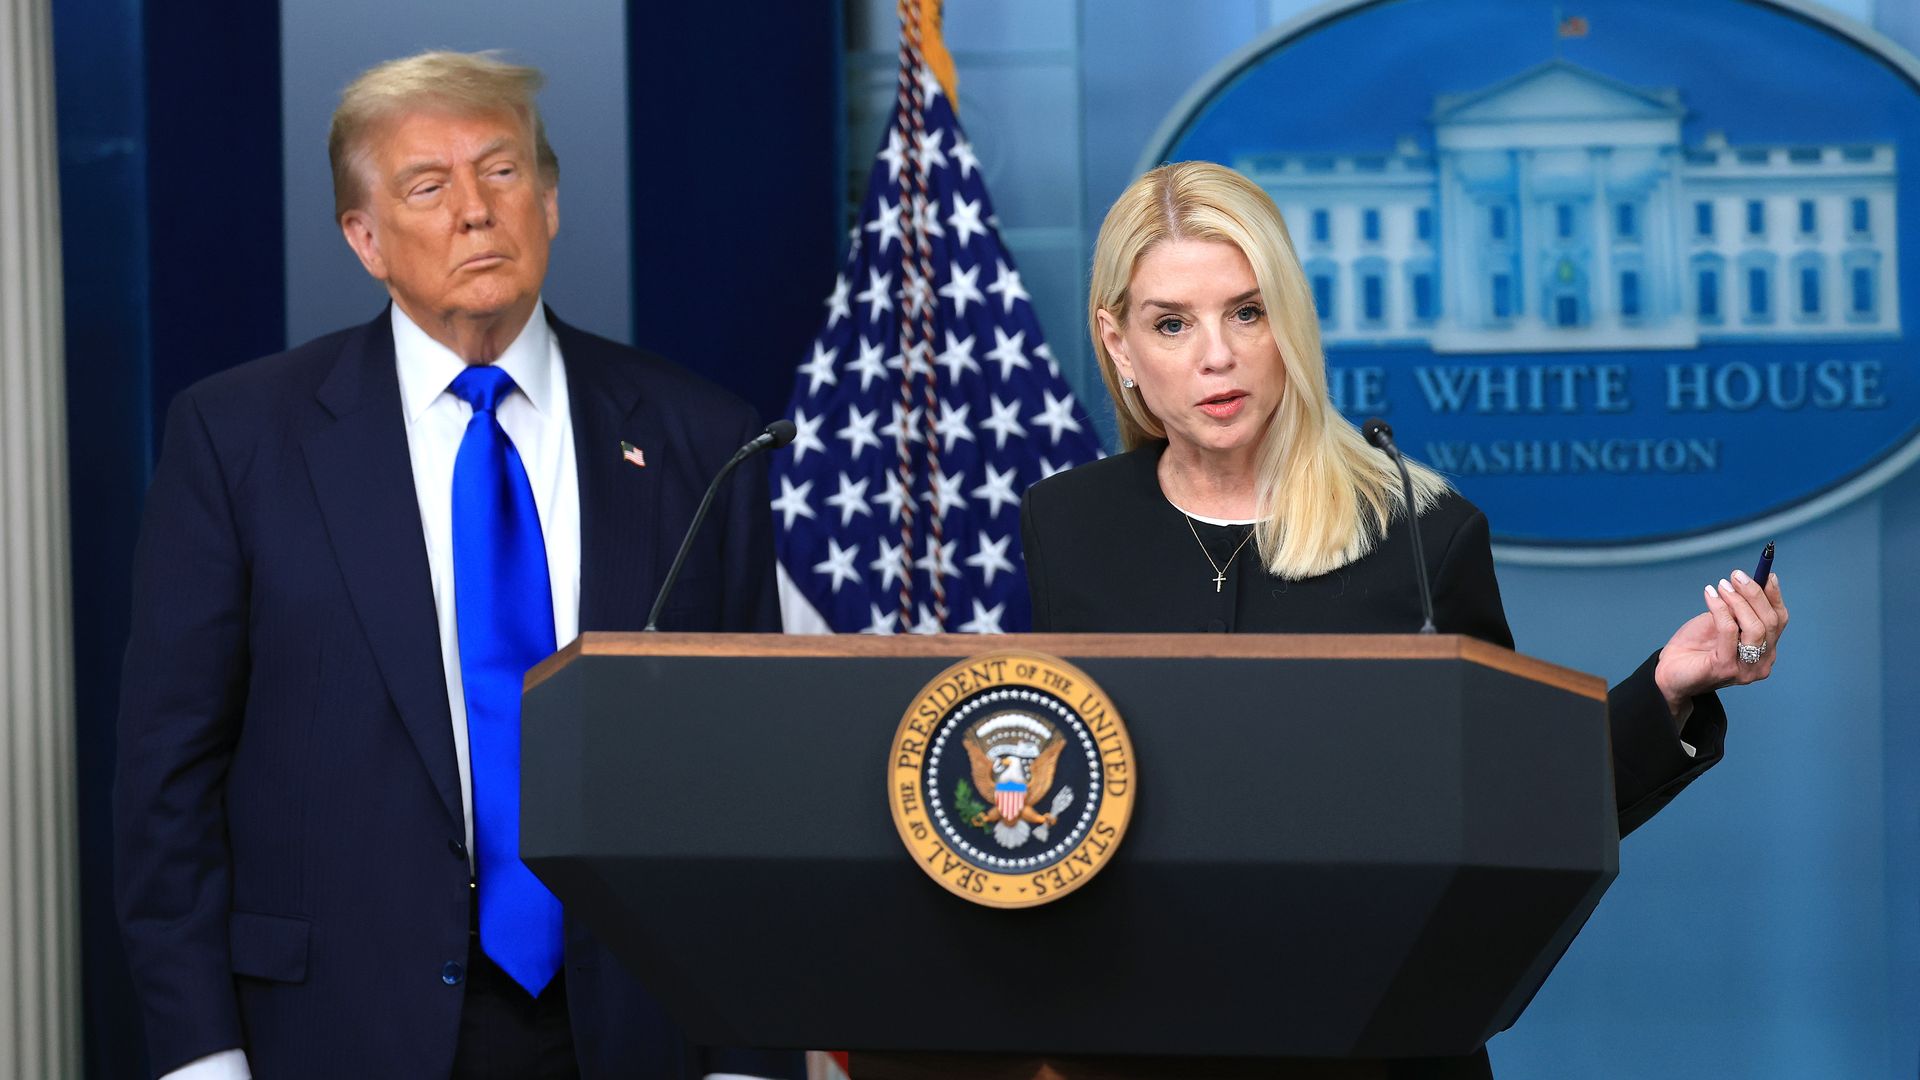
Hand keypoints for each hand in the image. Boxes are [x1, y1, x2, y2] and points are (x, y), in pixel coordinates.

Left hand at [1654, 570, 1788, 717]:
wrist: (1670, 671)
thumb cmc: (1697, 646)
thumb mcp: (1722, 621)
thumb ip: (1738, 608)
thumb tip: (1749, 581)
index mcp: (1766, 650)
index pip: (1779, 620)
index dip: (1774, 596)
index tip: (1766, 573)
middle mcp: (1762, 662)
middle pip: (1770, 622)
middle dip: (1754, 594)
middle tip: (1737, 575)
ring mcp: (1746, 669)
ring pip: (1755, 628)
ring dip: (1738, 601)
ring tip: (1722, 585)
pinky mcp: (1725, 668)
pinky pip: (1729, 631)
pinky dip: (1720, 609)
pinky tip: (1710, 595)